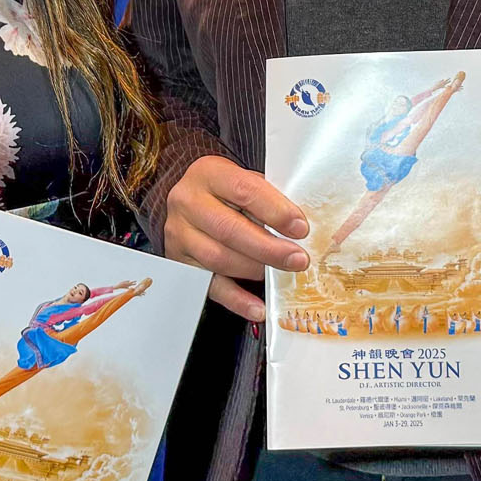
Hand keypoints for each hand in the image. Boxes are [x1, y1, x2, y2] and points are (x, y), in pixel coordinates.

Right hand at [163, 155, 308, 321]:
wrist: (192, 197)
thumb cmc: (227, 190)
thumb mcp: (245, 180)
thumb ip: (269, 198)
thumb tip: (300, 228)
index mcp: (208, 173)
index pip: (244, 191)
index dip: (275, 211)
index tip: (300, 228)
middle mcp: (187, 202)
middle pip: (229, 229)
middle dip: (269, 248)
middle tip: (297, 259)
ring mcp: (180, 235)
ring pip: (218, 258)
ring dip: (255, 270)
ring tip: (281, 274)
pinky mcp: (181, 263)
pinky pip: (209, 286)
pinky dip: (236, 300)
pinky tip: (257, 307)